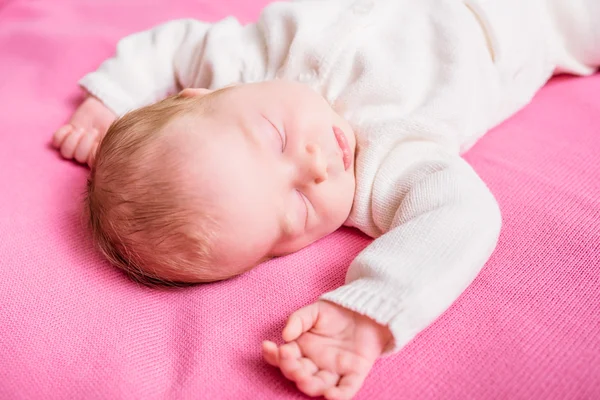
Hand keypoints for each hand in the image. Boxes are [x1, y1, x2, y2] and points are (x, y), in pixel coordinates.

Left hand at [52, 95, 115, 165]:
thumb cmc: (112, 122)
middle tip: (94, 131)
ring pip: (66, 152)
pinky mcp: (64, 137)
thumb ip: (112, 147)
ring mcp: (74, 146)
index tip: (99, 143)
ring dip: (73, 139)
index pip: (92, 165)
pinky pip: (56, 142)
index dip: (94, 155)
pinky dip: (62, 134)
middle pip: (79, 158)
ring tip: (81, 129)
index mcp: (98, 157)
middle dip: (85, 143)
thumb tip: (104, 156)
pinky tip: (71, 127)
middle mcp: (86, 155)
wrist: (103, 108)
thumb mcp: (116, 134)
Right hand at [263, 300, 391, 399]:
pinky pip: (346, 389)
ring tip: (303, 377)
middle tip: (288, 358)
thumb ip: (298, 320)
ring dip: (308, 384)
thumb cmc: (337, 312)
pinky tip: (331, 395)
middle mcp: (316, 363)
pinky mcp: (355, 373)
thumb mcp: (314, 311)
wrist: (365, 310)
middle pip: (298, 374)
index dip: (273, 355)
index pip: (284, 358)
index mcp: (303, 349)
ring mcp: (334, 370)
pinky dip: (339, 395)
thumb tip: (285, 335)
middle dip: (291, 369)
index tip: (268, 346)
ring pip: (318, 385)